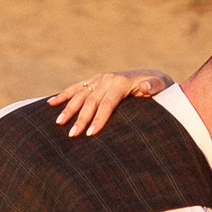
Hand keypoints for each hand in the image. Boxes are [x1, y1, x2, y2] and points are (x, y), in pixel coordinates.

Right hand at [50, 65, 170, 135]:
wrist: (154, 76)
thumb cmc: (158, 88)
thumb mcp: (161, 87)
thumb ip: (153, 86)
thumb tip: (146, 86)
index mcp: (121, 82)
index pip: (107, 103)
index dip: (99, 119)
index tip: (90, 133)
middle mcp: (107, 79)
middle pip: (90, 101)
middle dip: (80, 118)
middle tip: (72, 135)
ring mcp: (99, 79)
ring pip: (80, 94)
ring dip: (68, 108)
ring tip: (58, 123)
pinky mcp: (94, 81)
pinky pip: (76, 88)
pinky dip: (63, 95)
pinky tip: (50, 103)